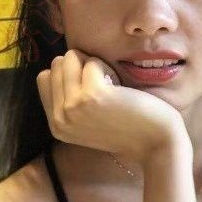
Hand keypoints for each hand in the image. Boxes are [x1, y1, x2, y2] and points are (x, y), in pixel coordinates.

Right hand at [36, 48, 185, 162]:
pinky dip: (108, 68)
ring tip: (111, 87)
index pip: (45, 77)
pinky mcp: (91, 95)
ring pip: (70, 58)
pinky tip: (120, 89)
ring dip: (94, 65)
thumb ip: (69, 101)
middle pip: (56, 64)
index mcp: (56, 125)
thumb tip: (61, 62)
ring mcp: (72, 107)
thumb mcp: (87, 121)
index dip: (69, 74)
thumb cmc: (128, 128)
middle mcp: (59, 118)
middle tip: (104, 89)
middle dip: (81, 67)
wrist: (155, 143)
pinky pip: (92, 62)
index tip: (90, 90)